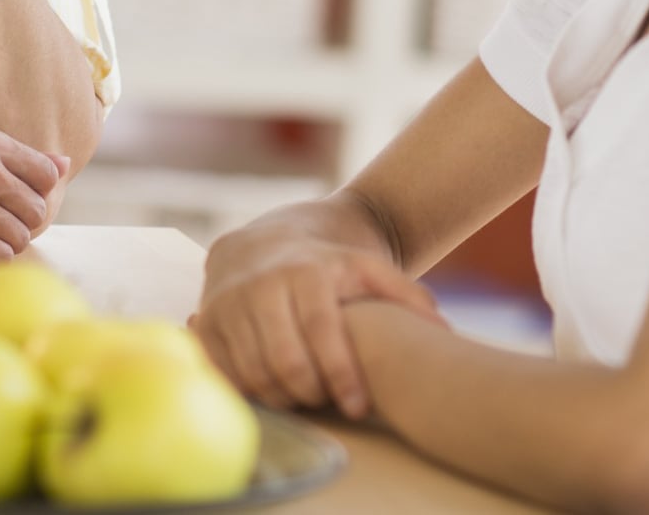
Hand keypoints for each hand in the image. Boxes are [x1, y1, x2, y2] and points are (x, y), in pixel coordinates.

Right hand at [193, 220, 444, 417]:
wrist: (262, 242)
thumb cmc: (324, 265)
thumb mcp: (365, 267)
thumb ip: (404, 294)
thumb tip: (442, 329)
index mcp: (305, 271)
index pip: (322, 331)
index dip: (341, 373)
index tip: (359, 406)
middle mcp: (261, 285)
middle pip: (285, 359)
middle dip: (311, 392)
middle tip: (329, 403)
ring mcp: (228, 303)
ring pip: (254, 372)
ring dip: (283, 397)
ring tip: (306, 398)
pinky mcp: (206, 322)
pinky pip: (225, 373)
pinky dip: (250, 391)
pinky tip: (272, 390)